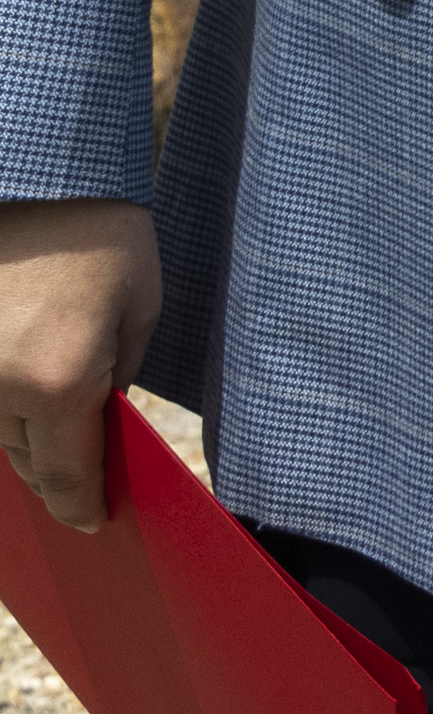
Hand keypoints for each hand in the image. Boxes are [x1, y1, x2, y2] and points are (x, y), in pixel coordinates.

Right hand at [0, 199, 156, 533]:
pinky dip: (3, 409)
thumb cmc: (94, 238)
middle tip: (87, 482)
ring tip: (59, 420)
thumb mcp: (138, 302)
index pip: (68, 476)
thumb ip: (122, 371)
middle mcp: (0, 392)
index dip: (81, 507)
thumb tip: (103, 419)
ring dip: (28, 438)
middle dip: (59, 472)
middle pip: (28, 462)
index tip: (93, 523)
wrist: (29, 191)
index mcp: (59, 383)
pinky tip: (30, 387)